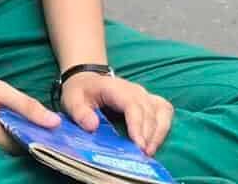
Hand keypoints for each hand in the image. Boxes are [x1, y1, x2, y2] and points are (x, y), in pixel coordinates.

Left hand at [59, 72, 174, 158]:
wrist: (87, 80)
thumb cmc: (81, 92)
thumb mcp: (72, 100)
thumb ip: (80, 113)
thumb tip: (93, 125)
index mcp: (116, 88)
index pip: (132, 105)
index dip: (137, 125)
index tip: (138, 145)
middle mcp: (135, 90)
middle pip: (149, 112)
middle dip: (148, 135)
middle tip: (143, 156)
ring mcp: (145, 95)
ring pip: (161, 111)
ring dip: (159, 133)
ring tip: (150, 152)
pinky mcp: (150, 101)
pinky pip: (165, 112)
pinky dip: (164, 127)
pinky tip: (155, 142)